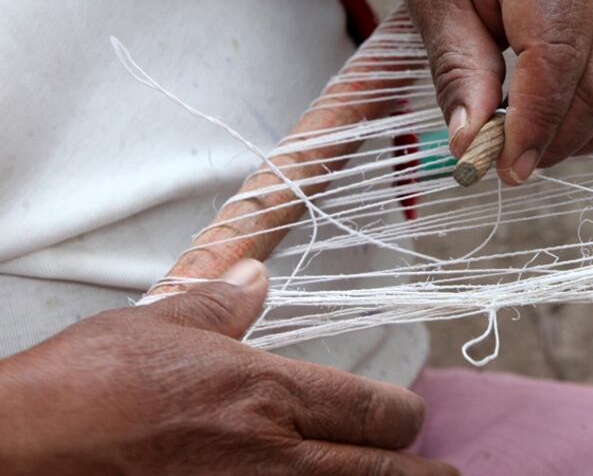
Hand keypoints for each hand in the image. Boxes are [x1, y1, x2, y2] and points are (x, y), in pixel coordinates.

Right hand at [0, 260, 454, 475]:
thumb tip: (255, 278)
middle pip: (382, 473)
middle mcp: (272, 457)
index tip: (411, 422)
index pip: (376, 411)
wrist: (19, 450)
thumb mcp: (158, 325)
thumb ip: (222, 305)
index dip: (405, 420)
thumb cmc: (83, 388)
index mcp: (266, 394)